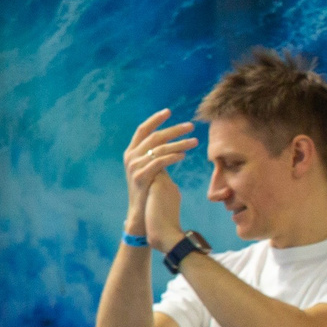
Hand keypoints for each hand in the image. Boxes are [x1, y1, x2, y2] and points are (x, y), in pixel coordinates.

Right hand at [122, 109, 197, 244]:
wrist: (143, 215)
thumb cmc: (152, 193)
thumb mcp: (154, 171)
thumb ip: (159, 158)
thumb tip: (173, 148)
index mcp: (132, 152)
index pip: (143, 130)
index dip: (155, 119)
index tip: (169, 111)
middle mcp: (130, 156)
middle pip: (154, 136)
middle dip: (174, 129)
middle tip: (191, 126)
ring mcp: (134, 166)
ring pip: (158, 148)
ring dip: (179, 143)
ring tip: (195, 141)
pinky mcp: (140, 177)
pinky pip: (158, 162)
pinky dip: (172, 157)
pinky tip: (184, 155)